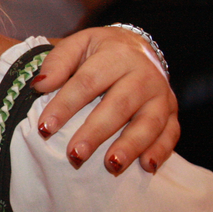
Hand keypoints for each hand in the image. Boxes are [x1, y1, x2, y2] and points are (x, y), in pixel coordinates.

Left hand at [34, 26, 177, 174]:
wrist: (137, 46)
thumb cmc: (99, 50)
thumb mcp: (77, 45)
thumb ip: (58, 62)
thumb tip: (40, 85)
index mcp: (116, 55)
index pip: (87, 82)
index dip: (65, 105)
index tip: (45, 128)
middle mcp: (143, 74)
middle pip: (119, 106)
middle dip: (96, 132)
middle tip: (75, 155)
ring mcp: (161, 94)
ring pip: (149, 122)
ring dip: (130, 146)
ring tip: (111, 165)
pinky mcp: (172, 111)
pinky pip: (171, 133)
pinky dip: (161, 150)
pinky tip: (147, 166)